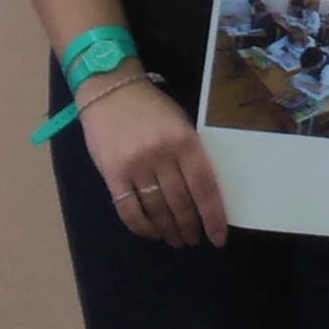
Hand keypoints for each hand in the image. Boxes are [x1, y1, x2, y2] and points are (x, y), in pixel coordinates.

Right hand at [82, 78, 229, 248]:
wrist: (109, 89)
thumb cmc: (151, 107)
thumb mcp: (180, 123)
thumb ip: (192, 155)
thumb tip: (204, 195)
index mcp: (186, 141)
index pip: (205, 188)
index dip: (214, 217)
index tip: (218, 238)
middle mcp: (162, 154)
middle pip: (182, 203)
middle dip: (190, 227)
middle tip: (193, 239)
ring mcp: (136, 165)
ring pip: (157, 210)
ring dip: (169, 230)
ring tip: (175, 239)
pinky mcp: (112, 174)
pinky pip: (129, 210)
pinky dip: (142, 227)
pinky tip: (151, 232)